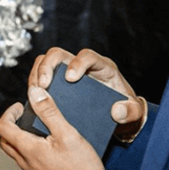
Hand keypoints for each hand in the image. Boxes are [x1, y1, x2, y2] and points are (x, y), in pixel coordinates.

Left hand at [0, 86, 104, 169]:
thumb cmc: (81, 169)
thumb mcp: (67, 135)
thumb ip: (49, 113)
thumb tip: (35, 93)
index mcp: (29, 148)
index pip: (2, 127)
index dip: (8, 112)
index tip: (20, 107)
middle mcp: (26, 162)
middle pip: (5, 139)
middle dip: (11, 124)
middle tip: (24, 115)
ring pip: (15, 151)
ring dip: (20, 136)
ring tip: (37, 128)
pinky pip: (27, 161)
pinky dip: (29, 149)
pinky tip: (46, 146)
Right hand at [29, 48, 145, 138]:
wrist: (119, 116)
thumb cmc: (126, 109)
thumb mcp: (135, 112)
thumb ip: (131, 111)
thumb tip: (116, 111)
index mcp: (102, 67)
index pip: (87, 55)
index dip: (77, 63)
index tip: (70, 78)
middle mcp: (82, 65)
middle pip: (59, 54)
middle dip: (47, 66)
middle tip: (42, 85)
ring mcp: (68, 72)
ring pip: (46, 61)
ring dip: (36, 73)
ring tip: (34, 91)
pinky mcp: (59, 82)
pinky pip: (42, 75)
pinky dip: (35, 83)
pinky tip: (34, 97)